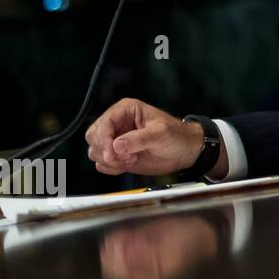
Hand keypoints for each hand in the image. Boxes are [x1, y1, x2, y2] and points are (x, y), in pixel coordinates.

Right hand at [85, 98, 203, 176]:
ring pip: (95, 151)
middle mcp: (117, 124)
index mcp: (126, 110)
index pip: (104, 123)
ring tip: (131, 159)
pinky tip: (128, 164)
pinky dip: (111, 168)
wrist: (185, 151)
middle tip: (124, 158)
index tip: (111, 154)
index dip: (104, 140)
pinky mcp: (117, 155)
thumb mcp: (161, 133)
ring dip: (110, 161)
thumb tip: (117, 145)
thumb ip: (139, 139)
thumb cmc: (177, 135)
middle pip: (93, 137)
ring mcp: (116, 140)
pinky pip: (102, 164)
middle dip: (105, 151)